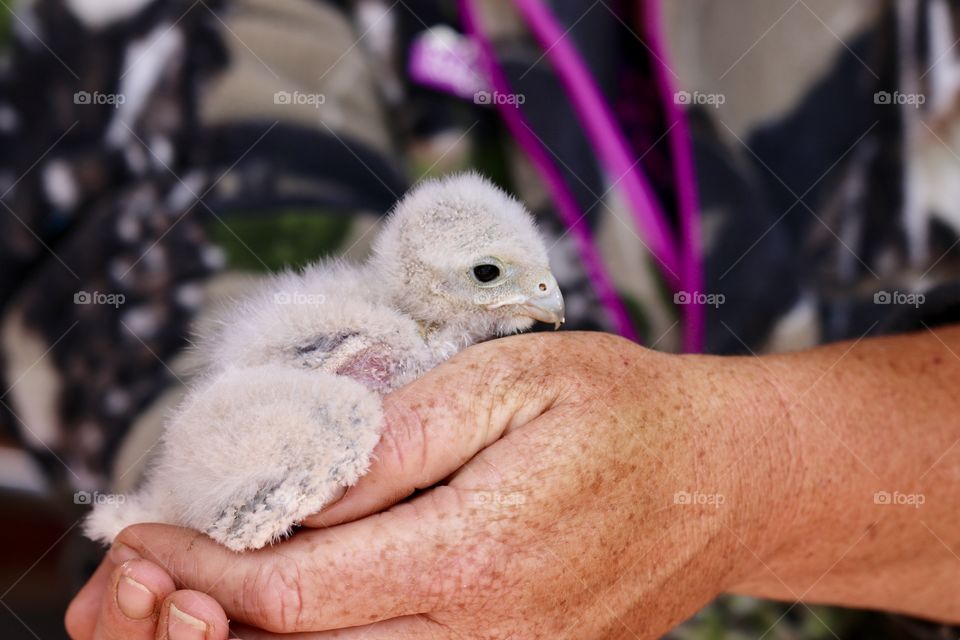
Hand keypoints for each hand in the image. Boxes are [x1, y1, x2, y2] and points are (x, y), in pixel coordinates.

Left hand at [68, 332, 789, 638]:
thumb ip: (391, 437)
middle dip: (223, 610)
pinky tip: (333, 586)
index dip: (204, 567)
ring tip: (243, 566)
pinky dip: (347, 634)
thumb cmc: (620, 412)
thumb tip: (294, 487)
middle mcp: (493, 633)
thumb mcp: (505, 381)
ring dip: (280, 627)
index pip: (296, 592)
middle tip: (178, 556)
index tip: (150, 534)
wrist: (722, 478)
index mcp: (479, 552)